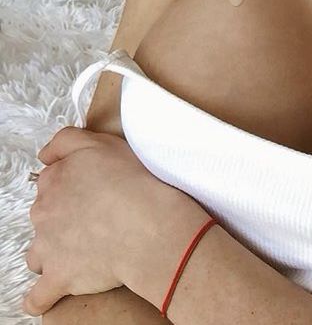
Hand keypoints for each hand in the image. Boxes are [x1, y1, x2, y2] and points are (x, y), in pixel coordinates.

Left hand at [23, 126, 176, 316]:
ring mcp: (48, 248)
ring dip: (52, 253)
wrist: (147, 225)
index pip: (49, 181)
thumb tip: (44, 155)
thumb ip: (67, 141)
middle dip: (62, 218)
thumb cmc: (133, 182)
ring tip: (81, 251)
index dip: (70, 184)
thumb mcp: (102, 143)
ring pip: (39, 253)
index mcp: (54, 181)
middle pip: (44, 216)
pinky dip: (41, 297)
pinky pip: (38, 296)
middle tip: (94, 217)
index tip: (90, 189)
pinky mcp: (59, 278)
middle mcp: (44, 213)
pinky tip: (50, 293)